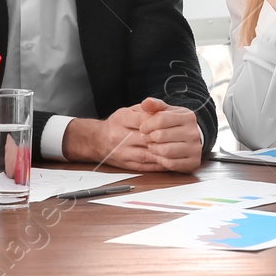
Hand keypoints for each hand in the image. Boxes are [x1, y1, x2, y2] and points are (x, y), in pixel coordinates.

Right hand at [63, 99, 200, 171]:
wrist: (98, 140)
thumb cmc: (117, 123)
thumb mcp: (129, 110)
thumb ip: (146, 109)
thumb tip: (162, 109)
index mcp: (121, 119)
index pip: (143, 120)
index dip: (158, 122)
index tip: (170, 122)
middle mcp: (119, 136)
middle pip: (145, 138)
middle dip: (162, 138)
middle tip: (178, 137)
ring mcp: (122, 152)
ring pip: (146, 154)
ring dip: (162, 153)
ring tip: (176, 150)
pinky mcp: (126, 164)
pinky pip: (145, 166)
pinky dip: (158, 164)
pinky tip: (169, 160)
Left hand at [135, 97, 203, 171]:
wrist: (193, 138)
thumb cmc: (176, 124)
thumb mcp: (167, 111)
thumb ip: (155, 105)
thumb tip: (146, 103)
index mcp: (187, 116)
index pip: (161, 119)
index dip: (147, 125)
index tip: (143, 128)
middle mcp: (193, 132)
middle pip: (161, 136)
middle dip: (149, 138)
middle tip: (147, 138)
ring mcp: (195, 148)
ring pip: (165, 151)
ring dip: (154, 149)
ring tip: (152, 146)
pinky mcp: (193, 162)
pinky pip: (170, 164)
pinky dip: (161, 160)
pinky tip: (159, 155)